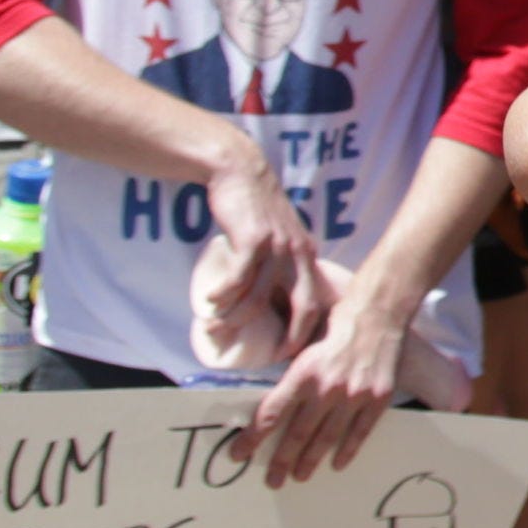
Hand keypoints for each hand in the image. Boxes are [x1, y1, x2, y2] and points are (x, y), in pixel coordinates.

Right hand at [196, 137, 332, 359]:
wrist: (240, 171)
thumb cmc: (256, 208)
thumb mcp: (281, 235)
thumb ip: (283, 261)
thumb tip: (274, 298)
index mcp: (307, 256)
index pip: (317, 302)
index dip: (307, 331)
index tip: (291, 352)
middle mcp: (298, 254)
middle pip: (302, 306)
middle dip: (289, 337)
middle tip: (270, 356)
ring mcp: (277, 247)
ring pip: (259, 297)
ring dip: (236, 318)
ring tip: (216, 327)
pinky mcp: (253, 239)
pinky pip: (239, 278)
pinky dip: (223, 296)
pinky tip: (210, 303)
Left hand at [239, 293, 407, 486]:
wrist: (377, 316)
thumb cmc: (335, 329)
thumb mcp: (304, 351)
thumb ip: (292, 381)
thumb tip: (270, 410)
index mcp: (303, 374)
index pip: (270, 414)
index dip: (252, 438)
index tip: (238, 454)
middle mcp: (326, 388)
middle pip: (298, 433)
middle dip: (282, 460)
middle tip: (273, 481)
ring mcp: (354, 395)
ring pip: (327, 438)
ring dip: (311, 460)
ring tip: (300, 476)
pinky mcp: (377, 398)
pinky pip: (360, 432)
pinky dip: (347, 450)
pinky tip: (337, 464)